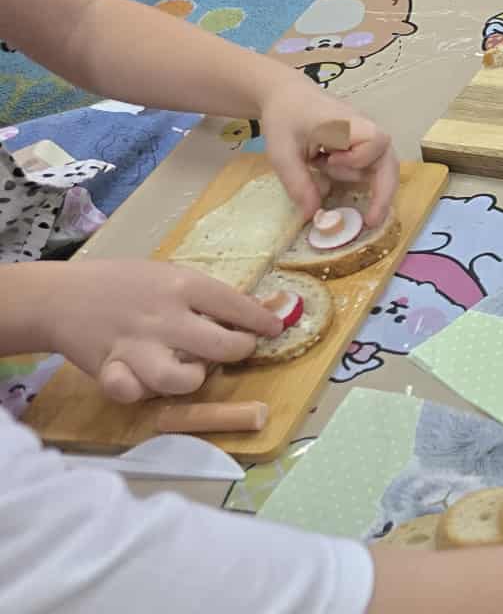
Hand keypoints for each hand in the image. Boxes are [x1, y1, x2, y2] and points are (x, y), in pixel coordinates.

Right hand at [42, 259, 281, 403]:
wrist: (62, 295)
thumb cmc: (124, 283)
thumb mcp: (169, 275)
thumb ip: (204, 295)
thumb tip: (253, 311)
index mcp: (181, 285)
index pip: (235, 304)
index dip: (261, 320)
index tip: (275, 329)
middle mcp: (163, 316)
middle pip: (221, 346)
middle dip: (240, 351)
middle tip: (238, 349)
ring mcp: (136, 346)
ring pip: (181, 379)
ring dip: (194, 379)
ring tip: (192, 368)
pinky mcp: (109, 369)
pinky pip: (132, 393)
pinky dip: (141, 392)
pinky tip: (144, 380)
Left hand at [257, 74, 397, 226]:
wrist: (286, 96)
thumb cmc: (285, 117)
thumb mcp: (282, 152)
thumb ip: (298, 183)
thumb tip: (313, 215)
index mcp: (350, 124)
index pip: (376, 142)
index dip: (358, 159)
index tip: (329, 162)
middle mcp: (366, 130)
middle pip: (389, 162)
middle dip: (382, 194)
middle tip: (370, 222)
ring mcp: (366, 139)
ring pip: (379, 169)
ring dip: (354, 180)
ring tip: (319, 166)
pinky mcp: (361, 147)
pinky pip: (368, 168)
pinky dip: (356, 180)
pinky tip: (329, 174)